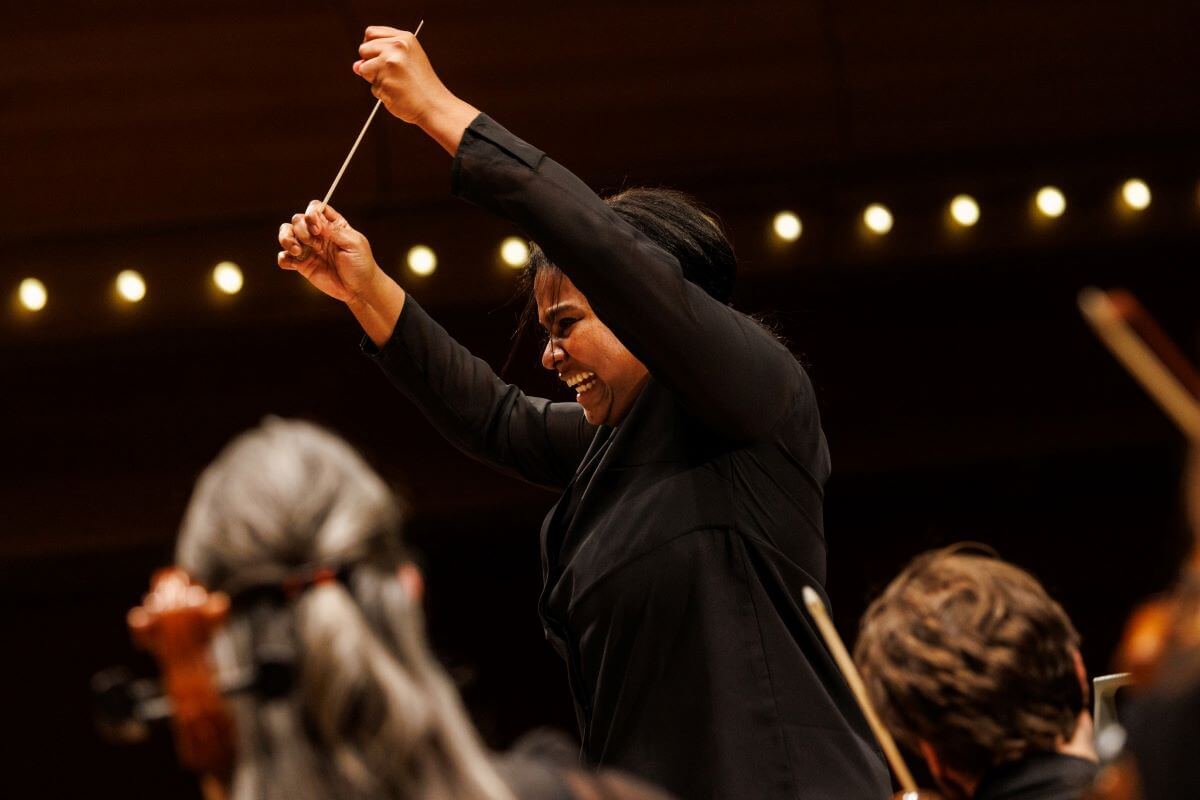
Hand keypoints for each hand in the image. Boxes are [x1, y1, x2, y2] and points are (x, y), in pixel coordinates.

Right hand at [277, 201, 379, 303]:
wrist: (358, 289)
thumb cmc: (360, 264)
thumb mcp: (353, 244)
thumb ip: (334, 230)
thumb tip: (315, 217)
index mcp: (333, 224)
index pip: (315, 208)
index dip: (312, 214)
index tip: (318, 230)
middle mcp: (318, 234)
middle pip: (298, 219)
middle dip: (301, 230)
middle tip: (314, 244)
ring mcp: (308, 248)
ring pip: (286, 233)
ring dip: (286, 239)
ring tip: (297, 251)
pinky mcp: (302, 264)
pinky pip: (284, 257)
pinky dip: (284, 259)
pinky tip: (294, 265)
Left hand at [353, 26, 479, 153]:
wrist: (435, 105)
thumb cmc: (422, 85)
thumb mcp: (407, 62)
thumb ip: (382, 58)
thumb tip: (356, 66)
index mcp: (404, 38)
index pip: (371, 33)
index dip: (369, 46)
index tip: (376, 57)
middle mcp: (397, 46)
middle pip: (364, 49)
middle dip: (369, 63)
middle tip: (390, 75)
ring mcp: (390, 63)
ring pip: (363, 69)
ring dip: (374, 80)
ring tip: (396, 85)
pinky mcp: (384, 80)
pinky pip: (372, 87)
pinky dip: (381, 93)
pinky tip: (397, 94)